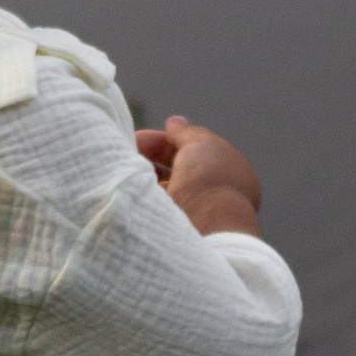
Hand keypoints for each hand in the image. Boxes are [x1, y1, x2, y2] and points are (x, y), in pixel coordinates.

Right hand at [136, 114, 262, 236]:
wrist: (205, 227)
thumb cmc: (209, 180)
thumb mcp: (200, 143)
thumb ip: (185, 132)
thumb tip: (174, 123)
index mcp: (229, 172)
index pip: (194, 151)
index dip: (167, 141)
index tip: (140, 137)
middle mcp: (214, 193)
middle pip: (176, 170)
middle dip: (152, 159)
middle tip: (127, 150)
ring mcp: (197, 214)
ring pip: (165, 191)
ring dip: (146, 178)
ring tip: (126, 169)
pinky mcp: (179, 232)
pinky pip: (158, 209)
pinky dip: (145, 198)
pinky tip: (131, 190)